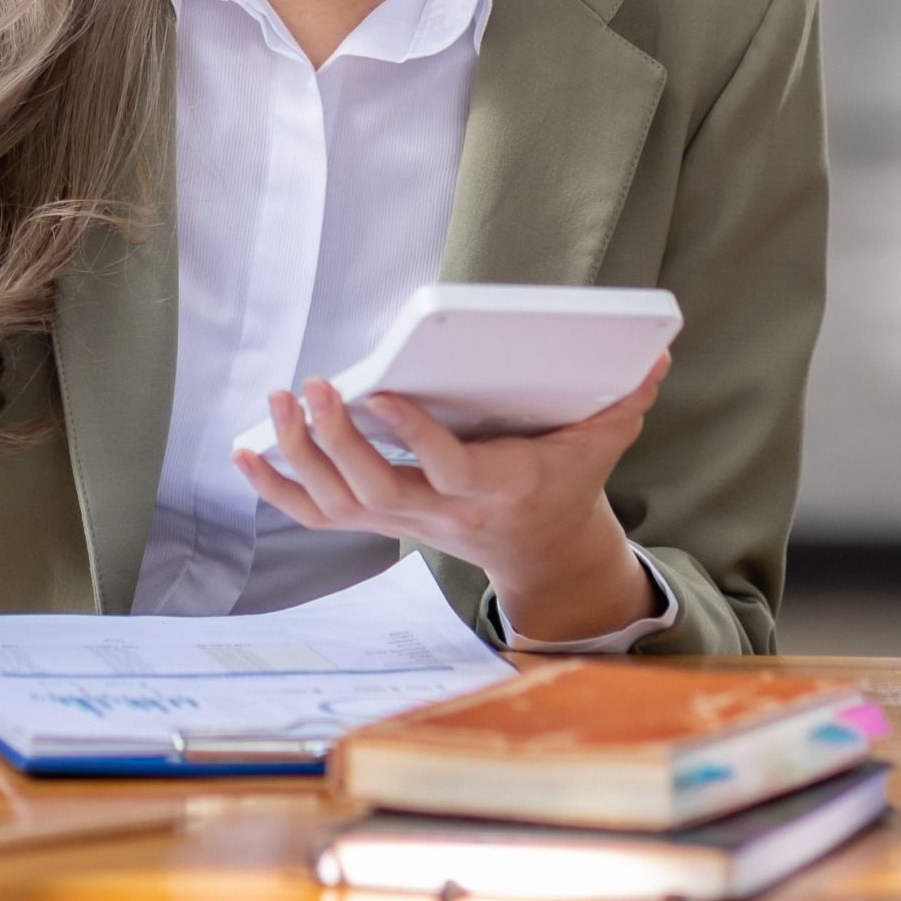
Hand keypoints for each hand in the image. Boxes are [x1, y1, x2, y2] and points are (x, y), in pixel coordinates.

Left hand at [232, 355, 670, 645]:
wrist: (539, 545)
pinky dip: (275, 486)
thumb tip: (656, 355)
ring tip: (277, 401)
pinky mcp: (379, 518)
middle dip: (337, 441)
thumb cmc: (563, 479)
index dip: (415, 439)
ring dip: (299, 456)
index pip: (449, 472)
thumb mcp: (602, 442)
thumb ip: (625, 401)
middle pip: (377, 490)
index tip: (384, 393)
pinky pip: (315, 513)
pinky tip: (244, 448)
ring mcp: (403, 520)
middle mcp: (440, 513)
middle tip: (313, 385)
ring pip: (338, 503)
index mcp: (494, 488)